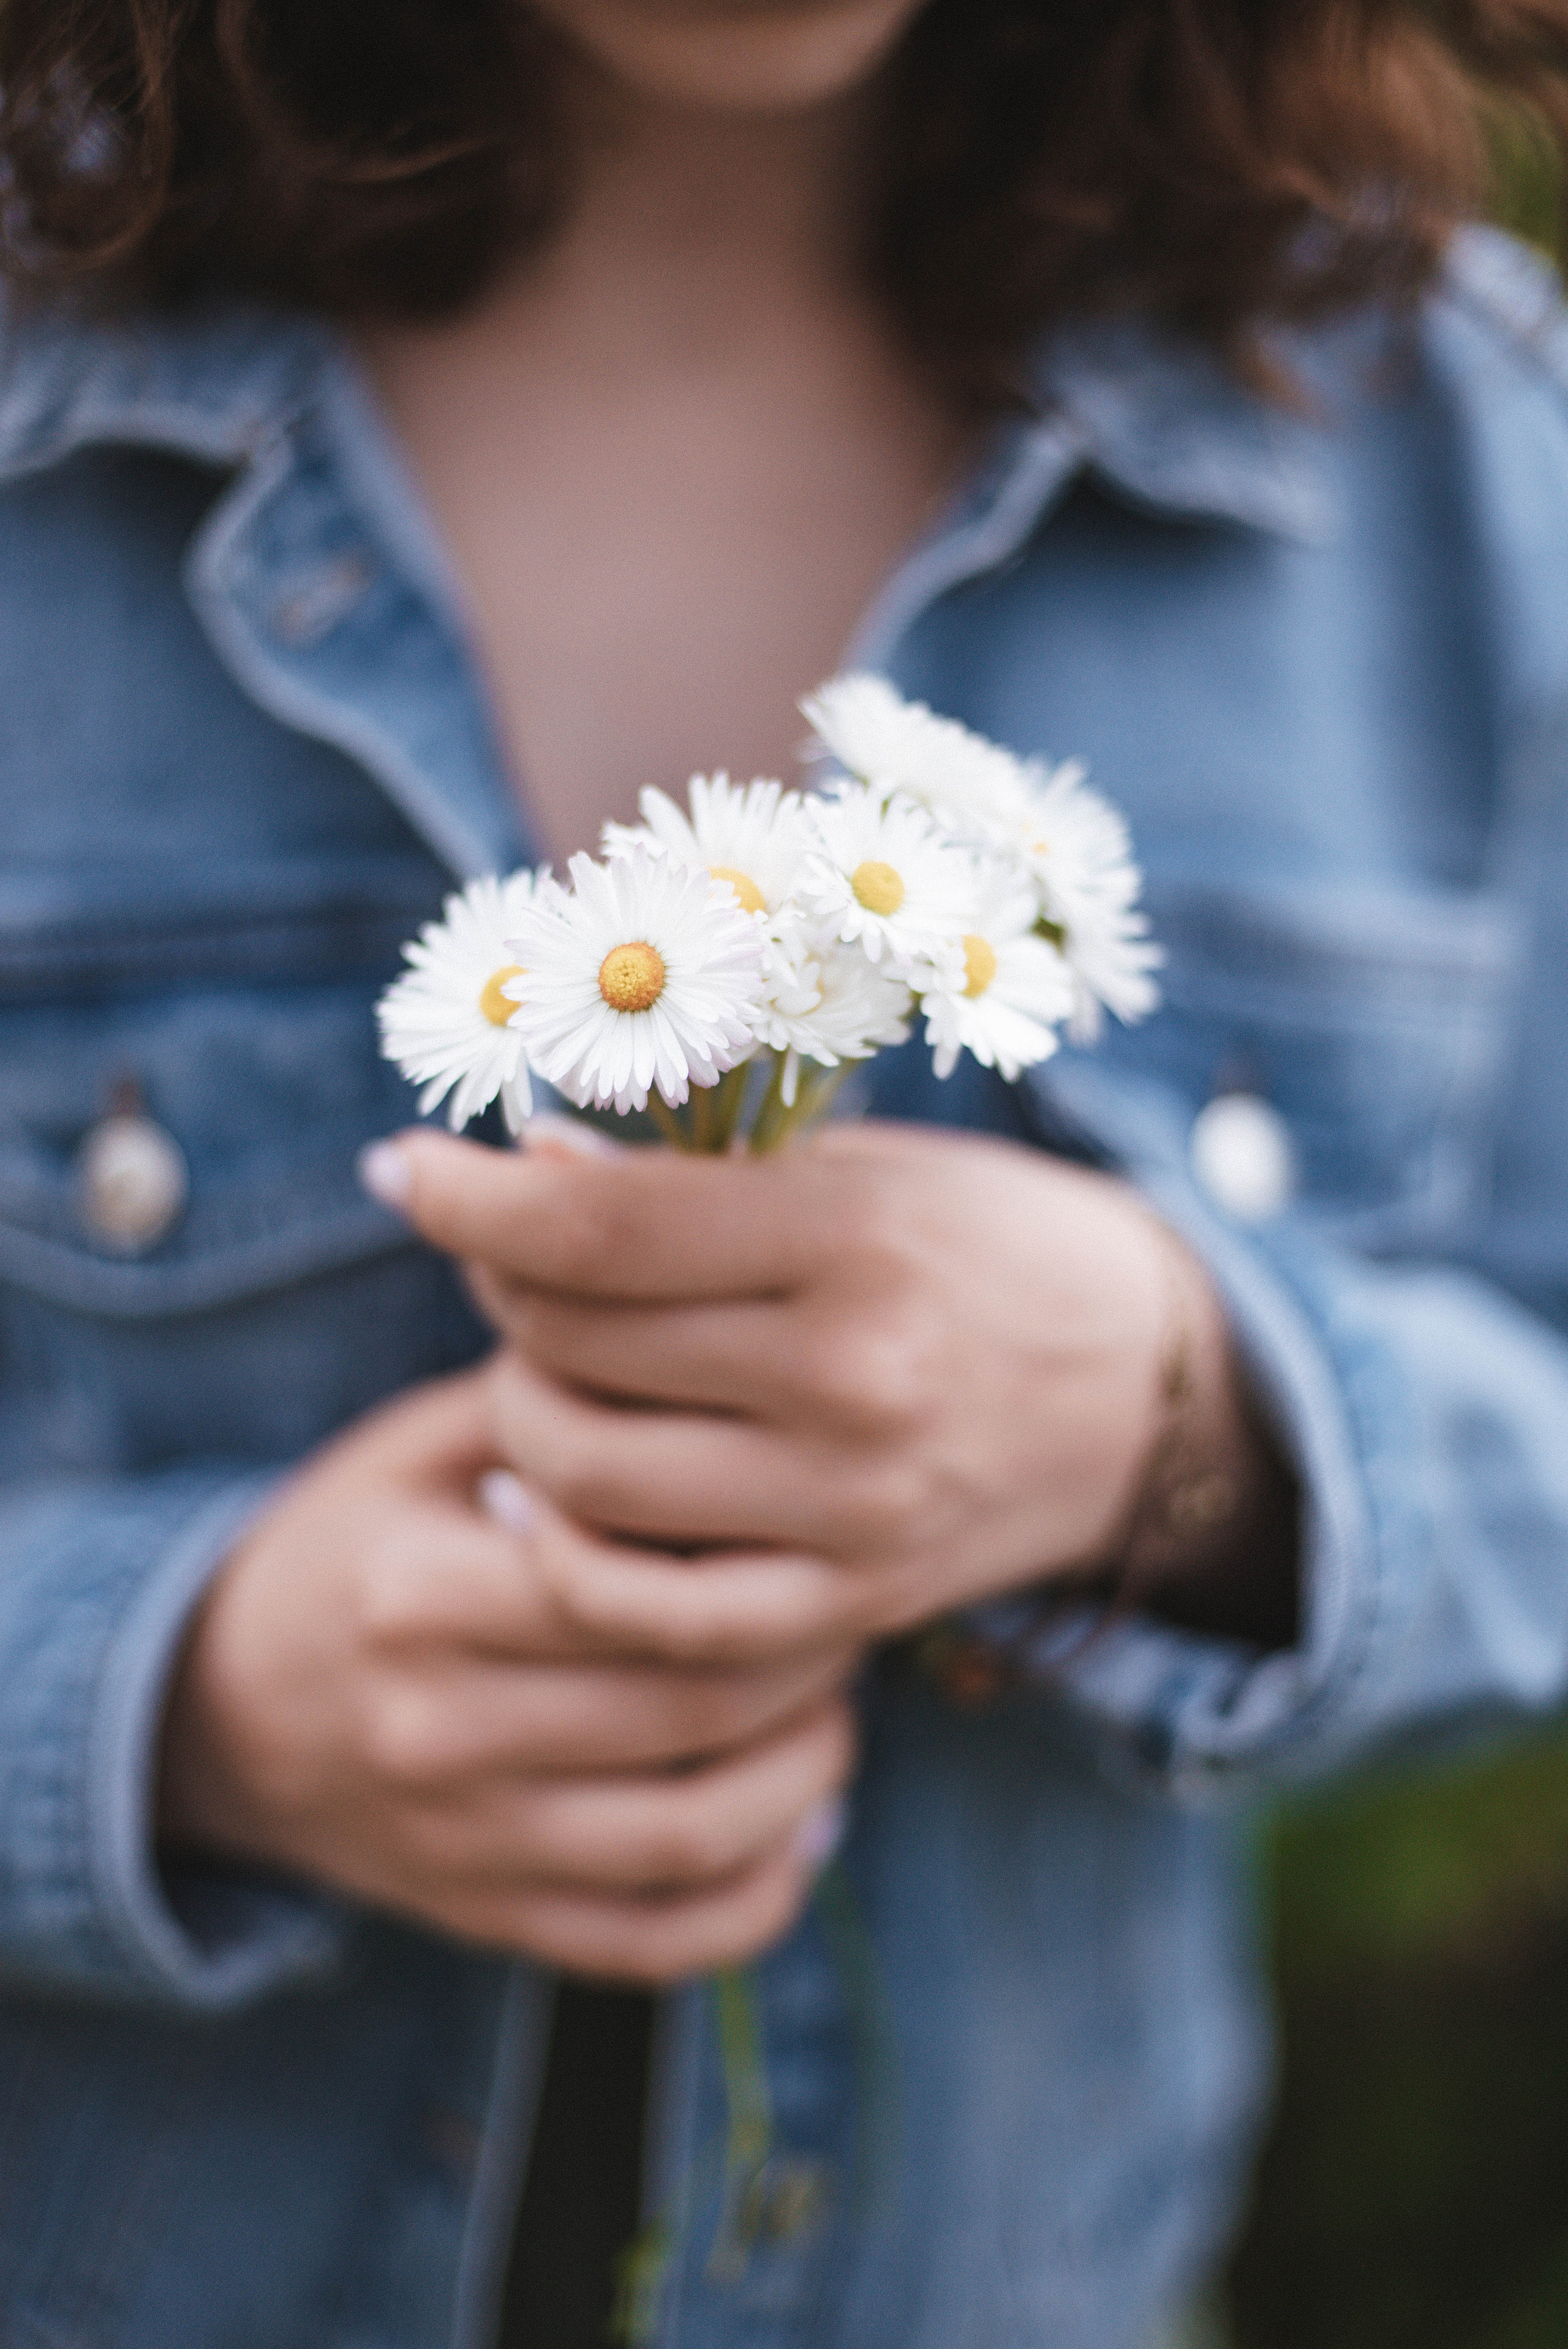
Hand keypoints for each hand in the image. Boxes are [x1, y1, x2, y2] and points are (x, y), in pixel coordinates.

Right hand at [158, 1363, 858, 1981]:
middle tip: (853, 1609)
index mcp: (422, 1595)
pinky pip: (656, 1943)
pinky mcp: (489, 1920)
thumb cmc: (355, 1543)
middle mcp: (439, 1732)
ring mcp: (464, 1844)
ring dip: (805, 1778)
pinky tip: (802, 1826)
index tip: (813, 1527)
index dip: (758, 1561)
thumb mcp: (423, 1446)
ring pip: (692, 1837)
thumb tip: (718, 1387)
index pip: (636, 1588)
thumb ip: (558, 1412)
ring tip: (834, 1709)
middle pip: (687, 1708)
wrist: (222, 1708)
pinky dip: (756, 1896)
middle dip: (807, 1661)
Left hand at [371, 1122, 1178, 1662]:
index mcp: (855, 1240)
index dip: (466, 1194)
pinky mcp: (852, 1605)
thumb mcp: (861, 1170)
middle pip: (573, 1347)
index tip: (403, 1169)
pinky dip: (568, 1558)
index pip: (597, 1227)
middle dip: (499, 1289)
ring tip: (541, 1370)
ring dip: (522, 1414)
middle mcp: (855, 1382)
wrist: (1143, 1389)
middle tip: (506, 1256)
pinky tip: (546, 1498)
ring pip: (588, 1478)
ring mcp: (852, 1510)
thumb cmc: (986, 1245)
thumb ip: (695, 1176)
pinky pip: (653, 1613)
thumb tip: (522, 1166)